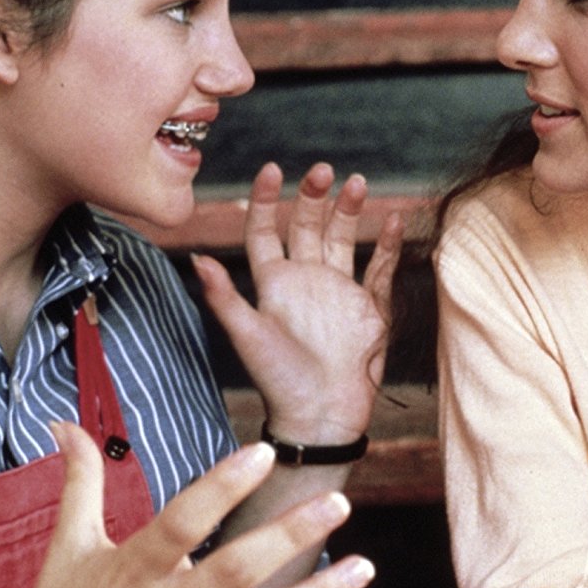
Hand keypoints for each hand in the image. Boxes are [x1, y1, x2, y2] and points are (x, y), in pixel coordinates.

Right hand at [0, 423, 373, 587]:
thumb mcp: (67, 546)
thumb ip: (81, 481)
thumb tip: (63, 423)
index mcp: (134, 569)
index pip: (182, 520)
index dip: (222, 486)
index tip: (264, 452)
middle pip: (235, 571)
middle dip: (289, 537)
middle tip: (339, 503)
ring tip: (362, 567)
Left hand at [194, 162, 402, 442]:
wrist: (323, 417)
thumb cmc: (280, 381)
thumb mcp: (248, 336)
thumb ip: (224, 297)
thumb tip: (195, 257)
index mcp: (273, 285)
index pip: (264, 232)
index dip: (265, 201)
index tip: (273, 171)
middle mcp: (305, 282)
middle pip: (307, 226)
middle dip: (314, 197)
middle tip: (324, 171)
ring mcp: (339, 292)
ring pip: (344, 239)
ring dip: (350, 210)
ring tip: (356, 183)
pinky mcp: (370, 308)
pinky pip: (380, 268)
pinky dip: (388, 245)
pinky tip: (392, 220)